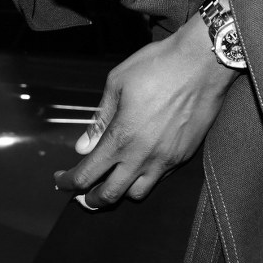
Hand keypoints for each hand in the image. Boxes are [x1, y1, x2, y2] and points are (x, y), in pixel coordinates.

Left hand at [53, 16, 238, 206]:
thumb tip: (83, 146)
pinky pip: (160, 178)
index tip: (60, 181)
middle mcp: (142, 156)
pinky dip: (144, 178)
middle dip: (89, 200)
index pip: (85, 176)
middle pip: (109, 196)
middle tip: (80, 194)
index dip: (68, 183)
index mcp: (121, 137)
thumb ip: (99, 118)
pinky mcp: (184, 156)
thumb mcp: (117, 83)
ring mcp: (166, 159)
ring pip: (137, 194)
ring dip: (120, 192)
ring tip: (111, 181)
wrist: (202, 63)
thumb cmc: (157, 65)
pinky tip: (139, 165)